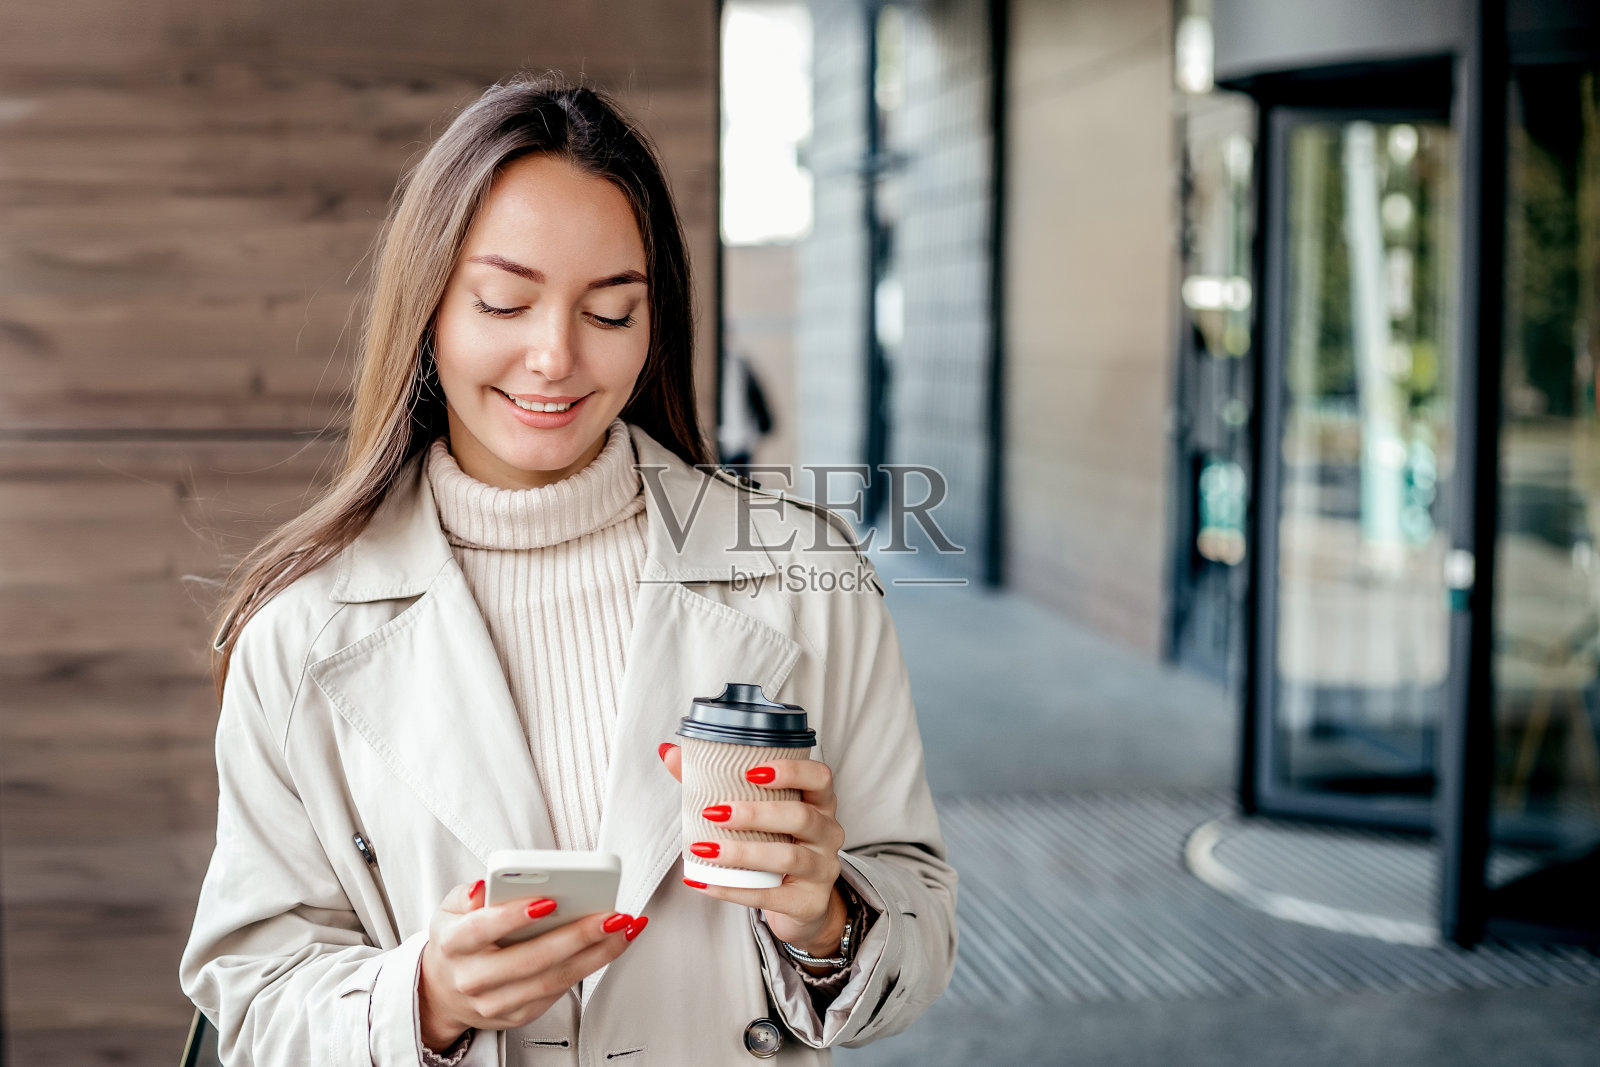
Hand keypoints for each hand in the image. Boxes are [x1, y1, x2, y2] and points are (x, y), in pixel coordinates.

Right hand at [418, 880, 646, 1050]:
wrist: (442, 993)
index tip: (549, 900)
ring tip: (622, 929)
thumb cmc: (456, 942)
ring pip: (551, 980)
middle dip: (576, 936)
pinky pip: (557, 993)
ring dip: (595, 955)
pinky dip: (588, 968)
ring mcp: (495, 1002)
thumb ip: (466, 895)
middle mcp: (473, 978)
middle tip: (610, 915)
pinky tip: (609, 947)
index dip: (514, 916)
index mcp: (453, 945)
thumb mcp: (448, 911)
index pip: (481, 930)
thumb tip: (484, 887)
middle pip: (530, 959)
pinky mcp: (517, 1016)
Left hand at [658, 743, 848, 960]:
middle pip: (801, 816)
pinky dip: (734, 890)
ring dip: (742, 853)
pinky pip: (771, 896)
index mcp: (820, 802)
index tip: (752, 771)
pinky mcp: (809, 902)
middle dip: (755, 813)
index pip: (820, 777)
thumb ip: (716, 781)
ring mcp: (823, 868)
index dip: (791, 771)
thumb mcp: (758, 813)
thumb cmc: (776, 844)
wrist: (801, 903)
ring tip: (704, 850)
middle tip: (713, 812)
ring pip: (788, 857)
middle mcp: (828, 832)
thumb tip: (669, 752)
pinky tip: (704, 882)